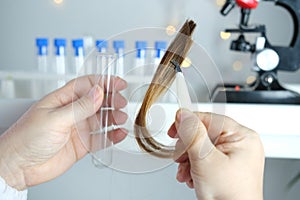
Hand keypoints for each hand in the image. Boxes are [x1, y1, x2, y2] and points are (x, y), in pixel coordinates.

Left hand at [0, 75, 127, 189]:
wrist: (19, 167)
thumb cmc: (26, 138)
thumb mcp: (56, 119)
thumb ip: (81, 107)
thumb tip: (98, 92)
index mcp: (63, 100)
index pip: (87, 85)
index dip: (104, 82)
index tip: (119, 84)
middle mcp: (72, 112)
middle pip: (98, 101)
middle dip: (112, 100)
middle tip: (121, 103)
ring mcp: (78, 128)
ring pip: (101, 119)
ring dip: (113, 117)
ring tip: (121, 119)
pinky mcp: (82, 144)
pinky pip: (101, 138)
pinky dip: (112, 136)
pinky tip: (119, 134)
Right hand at [168, 109, 263, 199]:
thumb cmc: (229, 196)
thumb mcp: (205, 160)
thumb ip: (192, 134)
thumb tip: (183, 115)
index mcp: (242, 137)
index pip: (210, 119)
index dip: (189, 123)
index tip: (173, 130)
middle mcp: (240, 145)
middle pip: (204, 134)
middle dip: (188, 148)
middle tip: (180, 157)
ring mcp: (233, 156)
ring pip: (202, 147)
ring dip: (188, 160)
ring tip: (186, 173)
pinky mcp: (226, 167)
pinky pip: (205, 158)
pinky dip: (194, 167)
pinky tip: (191, 177)